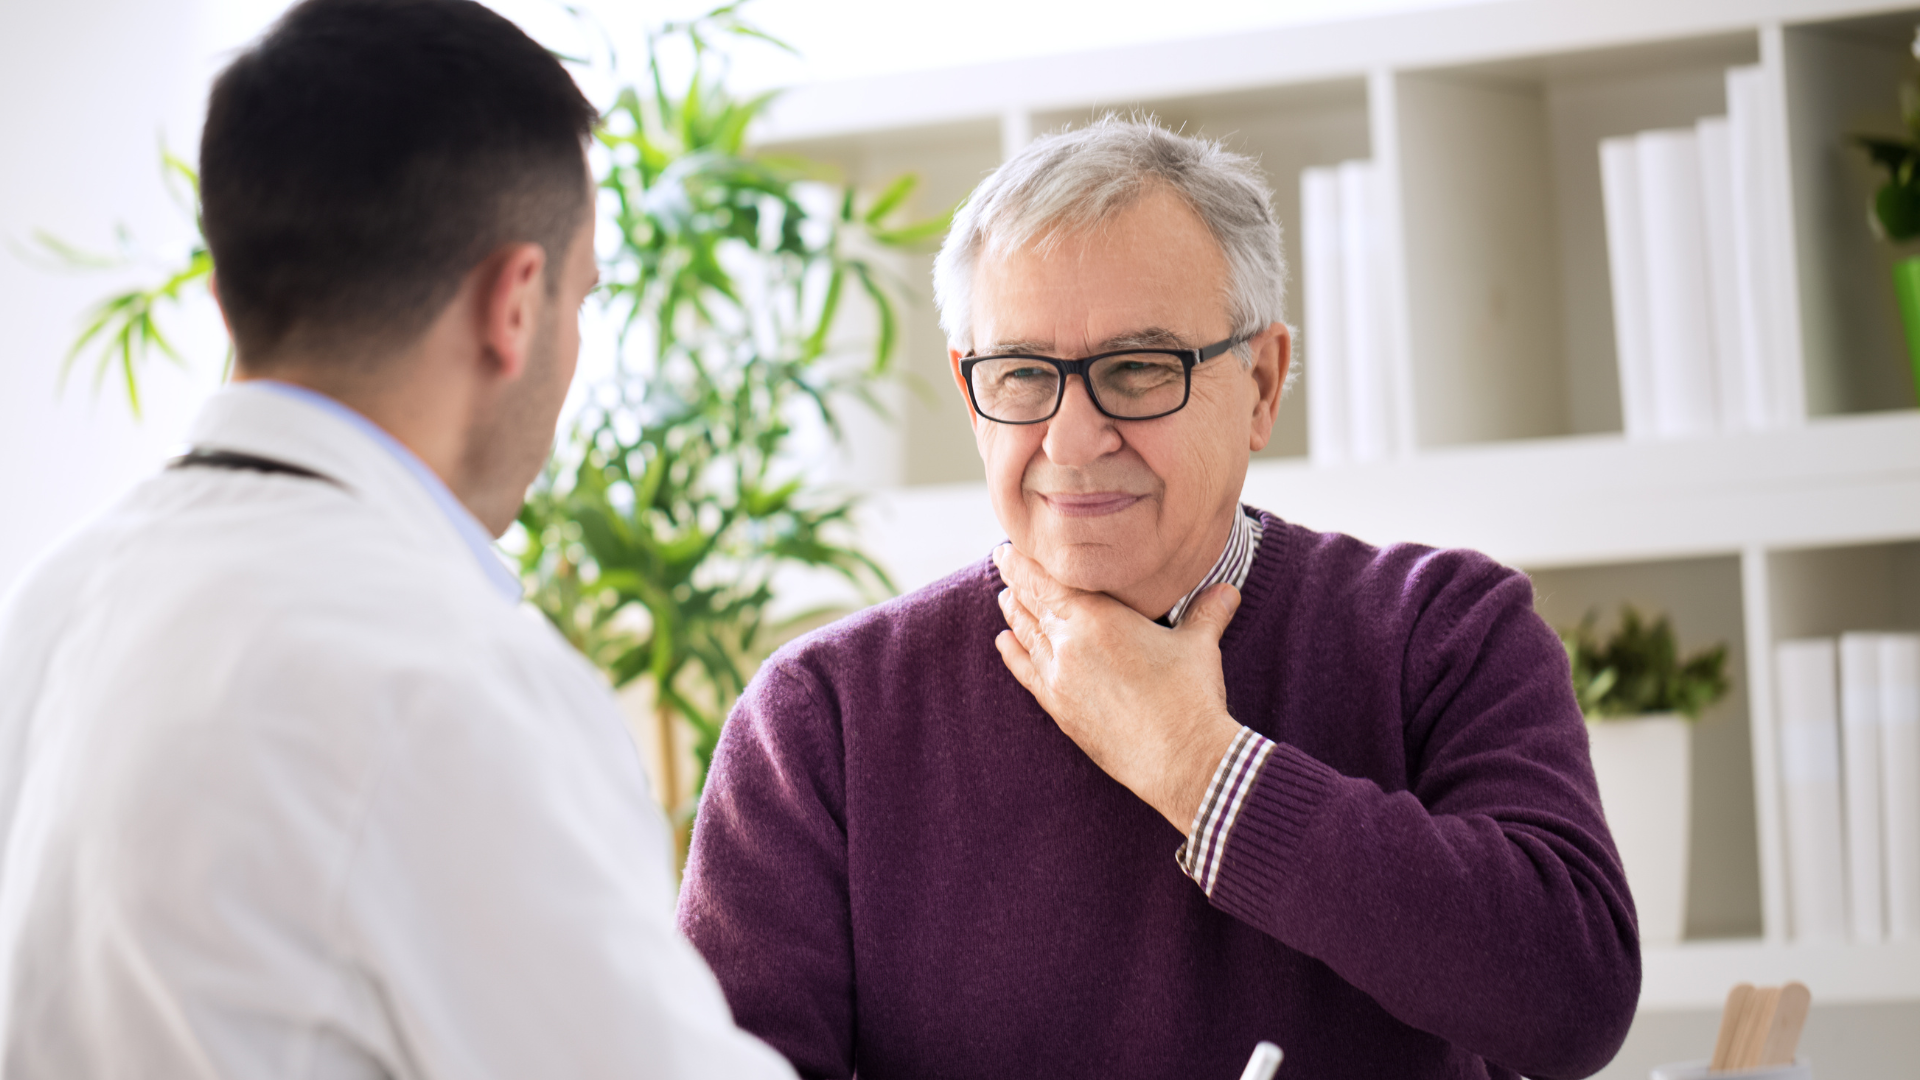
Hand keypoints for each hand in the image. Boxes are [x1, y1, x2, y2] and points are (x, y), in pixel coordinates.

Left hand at [992, 544, 1243, 831]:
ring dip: (1014, 614)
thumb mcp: (1199, 645)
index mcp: (1098, 618)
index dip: (1026, 564)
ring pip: (1027, 637)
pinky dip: (1013, 654)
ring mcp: (1060, 678)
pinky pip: (1026, 673)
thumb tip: (1230, 590)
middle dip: (1017, 582)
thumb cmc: (1191, 697)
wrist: (1180, 759)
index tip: (1011, 549)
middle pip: (1033, 604)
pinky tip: (1004, 642)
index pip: (1049, 581)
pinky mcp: (1060, 710)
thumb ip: (1207, 612)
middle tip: (1003, 562)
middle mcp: (1070, 644)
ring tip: (1005, 597)